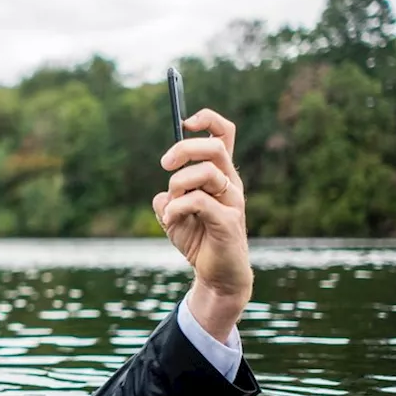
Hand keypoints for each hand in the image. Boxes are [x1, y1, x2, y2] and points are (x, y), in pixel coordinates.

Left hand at [152, 108, 252, 341]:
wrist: (216, 275)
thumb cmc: (199, 241)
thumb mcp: (175, 216)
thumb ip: (168, 199)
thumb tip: (162, 194)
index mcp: (220, 175)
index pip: (224, 135)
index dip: (208, 120)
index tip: (186, 122)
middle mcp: (230, 183)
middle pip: (214, 147)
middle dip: (184, 148)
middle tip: (164, 164)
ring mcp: (233, 201)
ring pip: (205, 172)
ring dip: (178, 184)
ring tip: (172, 207)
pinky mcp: (229, 221)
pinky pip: (198, 200)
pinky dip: (176, 208)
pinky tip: (171, 221)